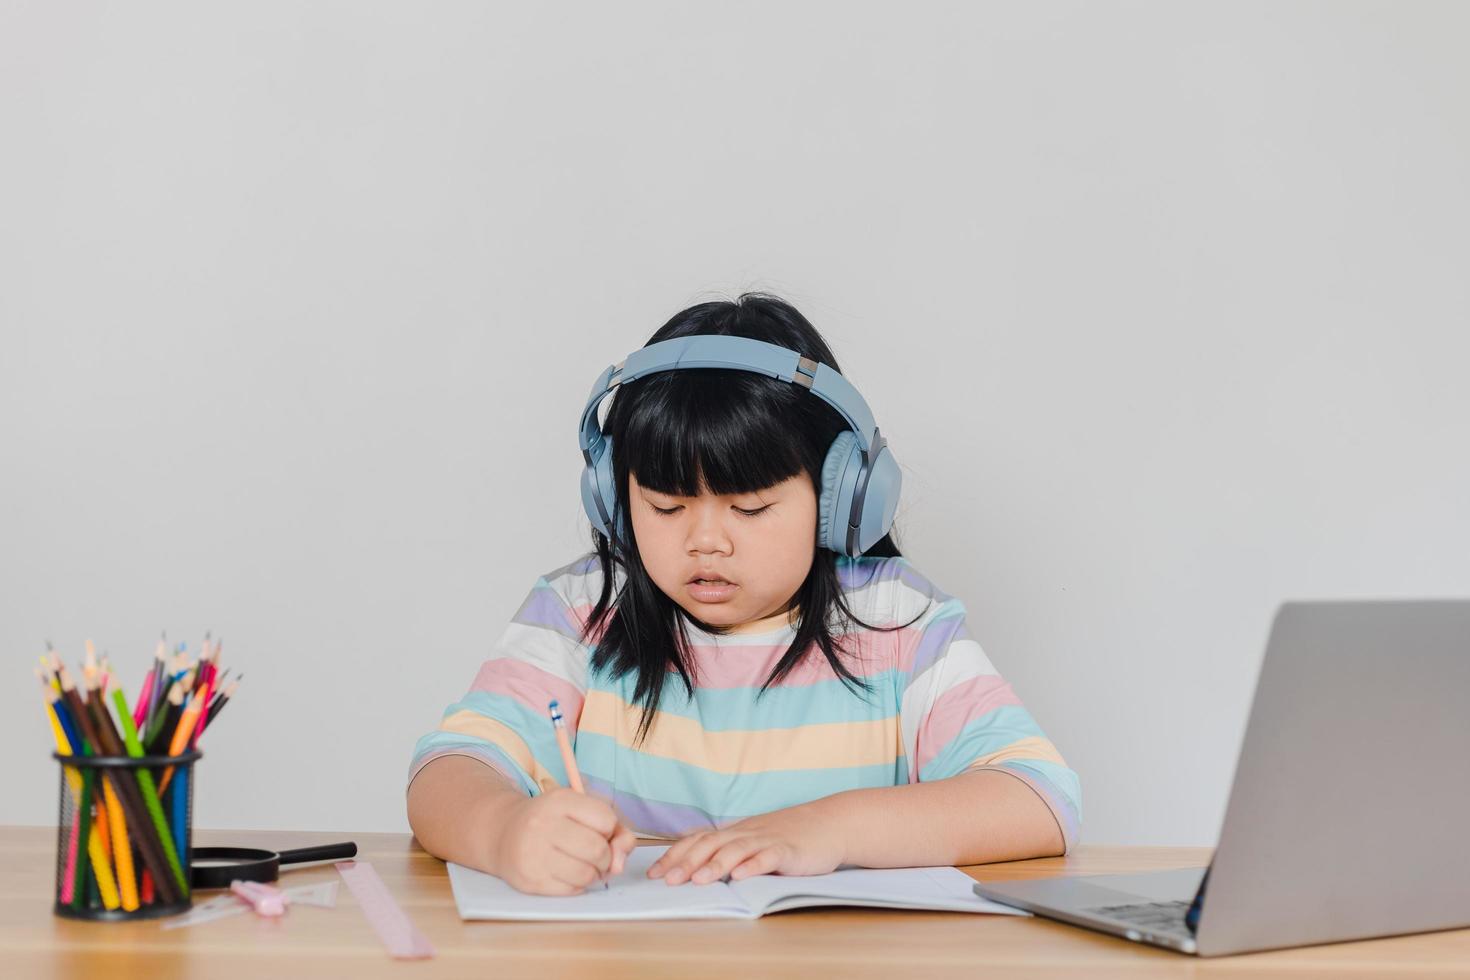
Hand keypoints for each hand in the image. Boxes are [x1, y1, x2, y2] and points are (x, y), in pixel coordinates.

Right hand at [490, 787, 636, 895]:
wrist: (504, 833)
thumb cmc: (553, 821)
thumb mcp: (580, 811)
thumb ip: (615, 831)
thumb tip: (619, 865)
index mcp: (560, 800)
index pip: (606, 820)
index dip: (609, 829)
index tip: (598, 830)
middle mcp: (543, 824)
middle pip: (597, 849)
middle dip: (605, 857)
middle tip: (596, 855)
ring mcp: (534, 853)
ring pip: (586, 874)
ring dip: (594, 874)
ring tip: (584, 866)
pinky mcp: (530, 880)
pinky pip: (571, 890)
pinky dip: (578, 885)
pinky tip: (568, 874)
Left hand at [646, 803, 844, 884]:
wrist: (830, 823)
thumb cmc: (791, 835)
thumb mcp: (756, 840)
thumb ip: (731, 851)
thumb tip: (699, 867)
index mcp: (736, 833)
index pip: (698, 840)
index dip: (675, 855)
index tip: (654, 873)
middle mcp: (747, 833)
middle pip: (711, 845)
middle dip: (686, 862)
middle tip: (667, 881)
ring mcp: (767, 840)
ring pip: (736, 850)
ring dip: (715, 865)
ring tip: (698, 880)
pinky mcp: (788, 850)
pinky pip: (768, 857)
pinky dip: (753, 866)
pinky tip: (741, 876)